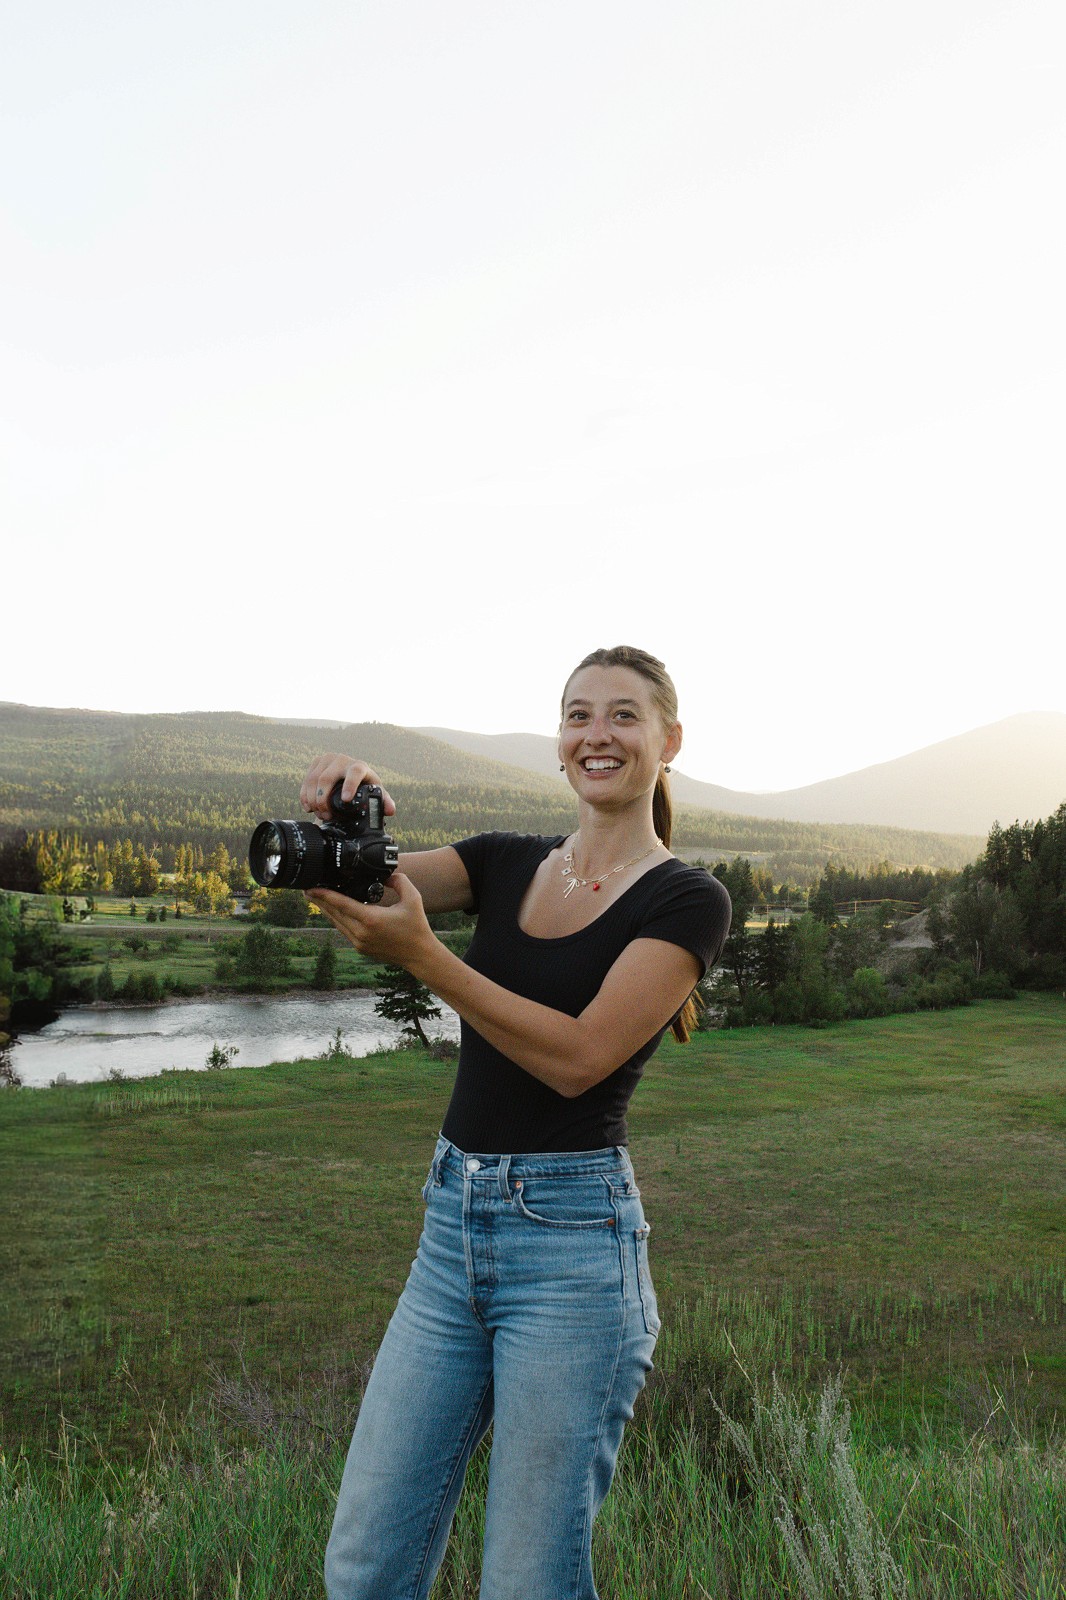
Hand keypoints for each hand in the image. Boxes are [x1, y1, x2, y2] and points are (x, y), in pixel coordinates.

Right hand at [300, 754, 395, 820]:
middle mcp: (342, 759)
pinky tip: (308, 807)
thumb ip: (384, 802)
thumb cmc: (364, 786)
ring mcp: (327, 759)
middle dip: (323, 799)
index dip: (349, 785)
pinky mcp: (316, 762)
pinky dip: (305, 795)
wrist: (348, 778)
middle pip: (327, 778)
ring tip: (319, 813)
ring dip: (313, 799)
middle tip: (326, 815)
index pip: (355, 772)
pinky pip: (306, 780)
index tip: (345, 800)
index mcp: (359, 766)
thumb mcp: (374, 793)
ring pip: (313, 779)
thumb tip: (390, 810)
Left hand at [306, 873, 434, 968]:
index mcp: (371, 919)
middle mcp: (361, 932)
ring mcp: (359, 942)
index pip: (342, 904)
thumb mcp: (413, 898)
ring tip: (315, 898)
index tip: (310, 888)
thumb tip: (387, 874)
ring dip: (326, 910)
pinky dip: (336, 919)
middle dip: (319, 901)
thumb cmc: (417, 926)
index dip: (324, 895)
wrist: (419, 955)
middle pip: (334, 913)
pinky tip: (333, 911)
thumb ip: (399, 880)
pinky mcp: (360, 948)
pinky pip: (343, 930)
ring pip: (336, 923)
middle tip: (307, 889)